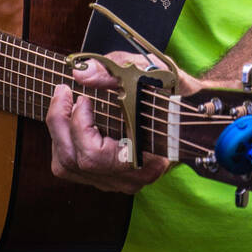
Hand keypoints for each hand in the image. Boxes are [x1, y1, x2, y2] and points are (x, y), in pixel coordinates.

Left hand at [47, 49, 204, 193]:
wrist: (192, 108)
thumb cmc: (174, 90)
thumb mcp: (150, 70)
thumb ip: (114, 70)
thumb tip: (82, 75)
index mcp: (146, 159)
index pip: (94, 155)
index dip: (79, 124)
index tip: (83, 97)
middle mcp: (132, 178)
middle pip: (75, 162)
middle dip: (60, 123)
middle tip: (62, 92)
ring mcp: (119, 181)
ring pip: (68, 167)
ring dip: (59, 133)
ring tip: (64, 104)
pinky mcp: (110, 177)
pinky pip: (73, 168)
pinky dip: (65, 142)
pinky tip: (73, 121)